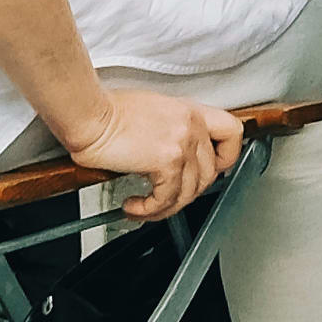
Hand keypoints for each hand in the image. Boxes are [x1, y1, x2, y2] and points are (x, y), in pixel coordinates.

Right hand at [56, 78, 244, 226]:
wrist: (89, 113)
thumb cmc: (109, 111)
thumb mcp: (153, 112)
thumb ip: (172, 132)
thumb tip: (175, 159)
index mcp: (190, 111)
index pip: (232, 132)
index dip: (226, 157)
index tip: (212, 170)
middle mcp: (192, 125)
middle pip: (210, 173)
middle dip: (187, 192)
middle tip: (165, 197)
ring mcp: (182, 143)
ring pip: (189, 192)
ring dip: (165, 207)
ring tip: (144, 207)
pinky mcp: (167, 161)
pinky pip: (167, 199)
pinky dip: (149, 210)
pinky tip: (134, 206)